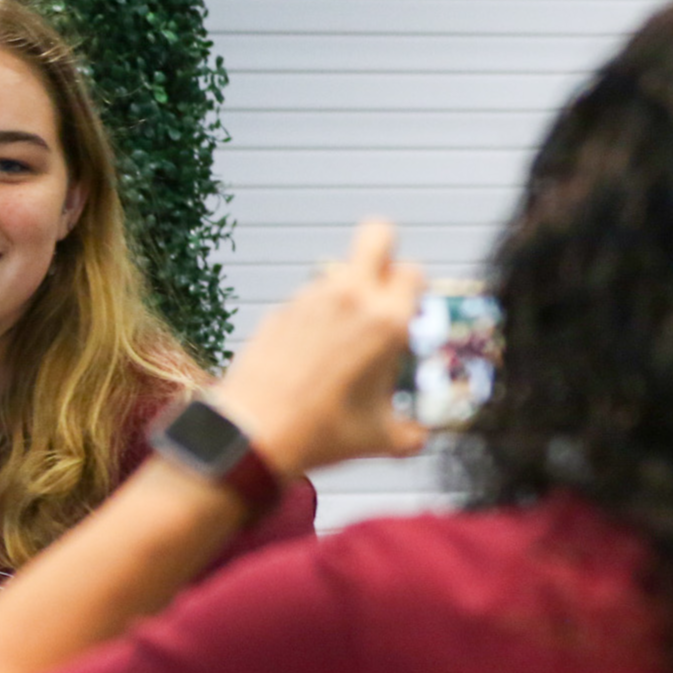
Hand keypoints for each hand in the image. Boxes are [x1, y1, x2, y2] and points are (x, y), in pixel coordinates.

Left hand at [213, 219, 429, 477]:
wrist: (254, 433)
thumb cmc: (319, 433)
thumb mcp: (380, 437)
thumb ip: (410, 432)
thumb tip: (419, 436)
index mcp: (386, 322)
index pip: (414, 271)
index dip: (414, 288)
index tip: (409, 311)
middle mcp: (349, 299)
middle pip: (377, 234)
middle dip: (385, 248)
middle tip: (382, 281)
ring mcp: (308, 300)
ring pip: (336, 273)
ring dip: (344, 295)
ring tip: (337, 344)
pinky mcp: (277, 311)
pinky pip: (304, 302)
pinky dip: (311, 320)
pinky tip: (305, 358)